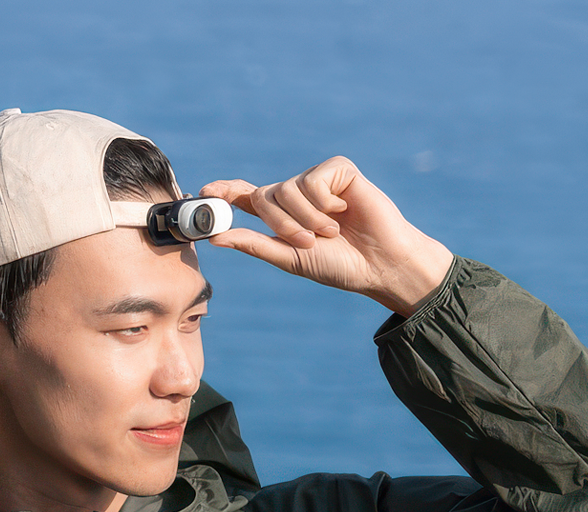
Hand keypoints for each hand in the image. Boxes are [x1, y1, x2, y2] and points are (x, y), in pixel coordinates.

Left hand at [200, 156, 453, 316]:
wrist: (381, 264)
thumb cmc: (339, 264)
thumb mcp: (291, 258)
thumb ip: (255, 244)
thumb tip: (216, 238)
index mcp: (281, 214)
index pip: (245, 195)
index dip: (225, 191)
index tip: (206, 191)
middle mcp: (295, 193)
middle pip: (263, 196)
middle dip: (281, 224)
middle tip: (308, 242)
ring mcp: (316, 180)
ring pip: (287, 189)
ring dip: (307, 219)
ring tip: (332, 231)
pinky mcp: (338, 170)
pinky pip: (313, 181)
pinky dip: (324, 203)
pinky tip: (344, 212)